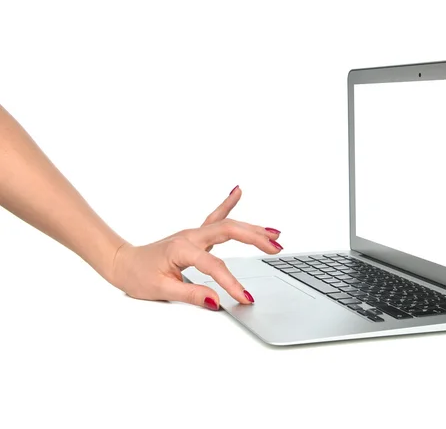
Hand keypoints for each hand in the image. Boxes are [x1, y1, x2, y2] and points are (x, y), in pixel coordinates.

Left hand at [107, 186, 282, 309]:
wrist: (123, 262)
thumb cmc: (138, 275)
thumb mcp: (161, 290)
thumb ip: (190, 294)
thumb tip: (216, 301)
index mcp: (182, 249)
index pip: (214, 266)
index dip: (231, 283)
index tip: (246, 298)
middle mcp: (190, 236)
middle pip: (229, 231)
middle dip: (255, 239)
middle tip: (276, 249)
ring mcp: (194, 233)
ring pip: (228, 224)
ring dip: (252, 228)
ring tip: (274, 233)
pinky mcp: (196, 235)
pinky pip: (216, 217)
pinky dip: (228, 204)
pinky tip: (238, 191)